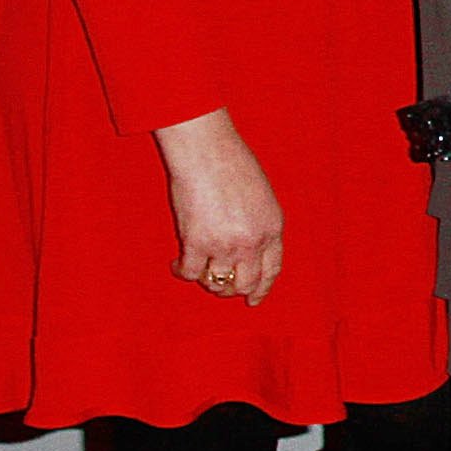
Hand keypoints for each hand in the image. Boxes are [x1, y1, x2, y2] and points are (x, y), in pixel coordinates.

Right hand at [155, 110, 283, 303]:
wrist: (208, 152)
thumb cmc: (233, 164)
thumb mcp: (262, 195)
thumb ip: (260, 223)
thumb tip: (250, 246)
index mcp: (272, 228)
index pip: (272, 270)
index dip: (262, 288)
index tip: (254, 298)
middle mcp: (252, 242)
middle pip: (245, 283)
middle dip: (233, 289)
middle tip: (220, 286)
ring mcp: (225, 245)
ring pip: (218, 282)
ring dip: (208, 282)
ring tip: (199, 272)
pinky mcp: (196, 243)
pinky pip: (190, 272)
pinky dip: (182, 272)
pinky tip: (177, 265)